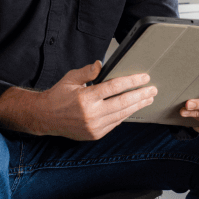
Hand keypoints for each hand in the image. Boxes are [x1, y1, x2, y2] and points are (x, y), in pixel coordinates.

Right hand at [33, 61, 156, 139]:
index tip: (145, 77)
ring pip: (122, 114)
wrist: (45, 118)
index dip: (132, 81)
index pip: (114, 87)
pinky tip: (133, 108)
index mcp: (85, 98)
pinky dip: (125, 114)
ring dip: (137, 106)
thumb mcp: (70, 79)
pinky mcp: (95, 134)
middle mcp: (91, 114)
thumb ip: (87, 72)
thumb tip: (101, 64)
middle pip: (123, 102)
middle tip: (153, 89)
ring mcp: (94, 126)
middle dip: (141, 95)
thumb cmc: (58, 96)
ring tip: (148, 99)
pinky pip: (115, 123)